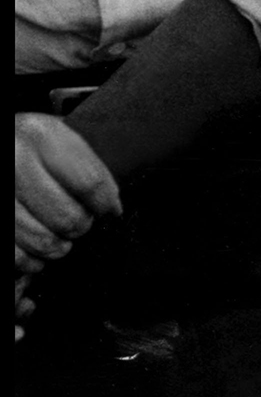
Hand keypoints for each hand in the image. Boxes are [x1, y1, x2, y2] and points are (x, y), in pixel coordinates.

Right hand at [17, 112, 118, 311]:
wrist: (0, 142)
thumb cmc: (30, 143)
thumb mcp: (59, 135)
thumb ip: (86, 165)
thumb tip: (113, 209)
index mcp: (42, 136)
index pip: (90, 182)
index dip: (105, 204)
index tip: (111, 211)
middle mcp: (15, 162)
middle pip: (67, 216)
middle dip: (82, 226)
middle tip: (83, 223)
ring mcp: (0, 192)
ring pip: (42, 239)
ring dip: (59, 247)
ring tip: (63, 240)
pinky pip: (15, 255)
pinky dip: (30, 261)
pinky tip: (38, 255)